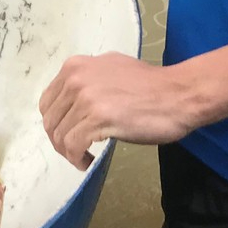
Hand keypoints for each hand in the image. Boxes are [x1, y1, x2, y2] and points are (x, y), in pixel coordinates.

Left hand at [37, 53, 199, 169]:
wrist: (179, 94)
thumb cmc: (151, 85)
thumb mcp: (111, 69)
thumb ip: (88, 81)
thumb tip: (74, 100)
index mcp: (75, 66)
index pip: (47, 102)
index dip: (56, 123)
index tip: (68, 135)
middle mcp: (76, 79)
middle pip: (51, 121)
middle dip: (60, 141)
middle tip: (75, 151)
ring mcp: (86, 98)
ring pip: (60, 135)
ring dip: (69, 153)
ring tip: (83, 158)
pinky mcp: (98, 118)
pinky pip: (73, 145)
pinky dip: (77, 158)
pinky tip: (88, 161)